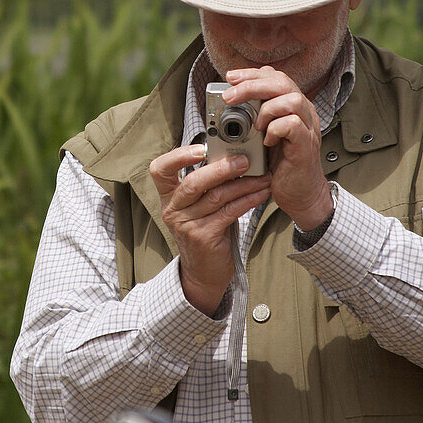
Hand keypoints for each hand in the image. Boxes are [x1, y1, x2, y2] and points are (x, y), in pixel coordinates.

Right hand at [149, 145, 272, 314]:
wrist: (203, 273)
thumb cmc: (205, 232)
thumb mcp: (199, 207)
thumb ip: (208, 185)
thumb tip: (234, 157)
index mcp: (169, 197)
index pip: (160, 170)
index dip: (177, 156)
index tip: (201, 148)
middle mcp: (173, 210)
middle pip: (194, 182)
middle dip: (222, 168)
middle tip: (244, 160)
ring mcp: (186, 225)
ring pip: (216, 196)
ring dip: (244, 184)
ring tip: (262, 176)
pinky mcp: (204, 237)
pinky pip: (229, 212)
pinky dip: (248, 200)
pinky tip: (261, 194)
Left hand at [221, 66, 333, 231]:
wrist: (300, 195)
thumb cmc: (280, 166)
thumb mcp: (263, 135)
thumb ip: (253, 117)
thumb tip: (228, 102)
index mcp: (292, 106)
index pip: (274, 76)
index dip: (251, 74)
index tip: (230, 78)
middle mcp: (303, 112)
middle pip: (282, 82)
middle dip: (251, 85)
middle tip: (229, 97)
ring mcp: (307, 127)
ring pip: (292, 99)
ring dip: (266, 109)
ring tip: (255, 126)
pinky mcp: (306, 145)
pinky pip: (292, 124)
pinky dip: (275, 129)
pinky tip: (266, 141)